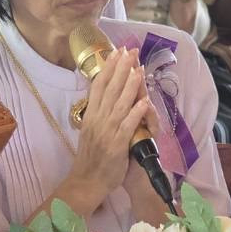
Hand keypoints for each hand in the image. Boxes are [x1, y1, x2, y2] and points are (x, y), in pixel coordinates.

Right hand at [69, 47, 156, 199]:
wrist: (86, 181)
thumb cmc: (90, 158)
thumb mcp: (89, 131)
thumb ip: (96, 113)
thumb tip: (100, 96)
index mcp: (91, 115)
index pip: (98, 86)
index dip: (108, 68)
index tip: (115, 52)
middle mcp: (97, 120)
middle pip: (109, 89)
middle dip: (120, 69)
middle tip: (129, 50)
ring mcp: (107, 132)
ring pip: (119, 104)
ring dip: (130, 86)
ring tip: (138, 69)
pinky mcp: (116, 145)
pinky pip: (127, 126)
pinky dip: (135, 113)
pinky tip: (144, 101)